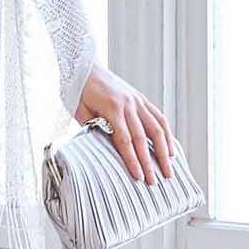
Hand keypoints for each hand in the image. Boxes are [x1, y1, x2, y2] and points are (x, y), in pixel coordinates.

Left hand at [74, 62, 174, 185]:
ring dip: (164, 151)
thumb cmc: (78, 91)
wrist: (84, 66)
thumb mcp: (79, 112)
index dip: (132, 161)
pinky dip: (166, 134)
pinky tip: (170, 149)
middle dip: (150, 162)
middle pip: (143, 138)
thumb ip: (92, 129)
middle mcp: (128, 104)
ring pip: (157, 128)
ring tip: (169, 170)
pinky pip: (158, 117)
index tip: (139, 177)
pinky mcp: (141, 98)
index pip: (125, 140)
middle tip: (155, 182)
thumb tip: (103, 150)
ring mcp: (137, 100)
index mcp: (111, 108)